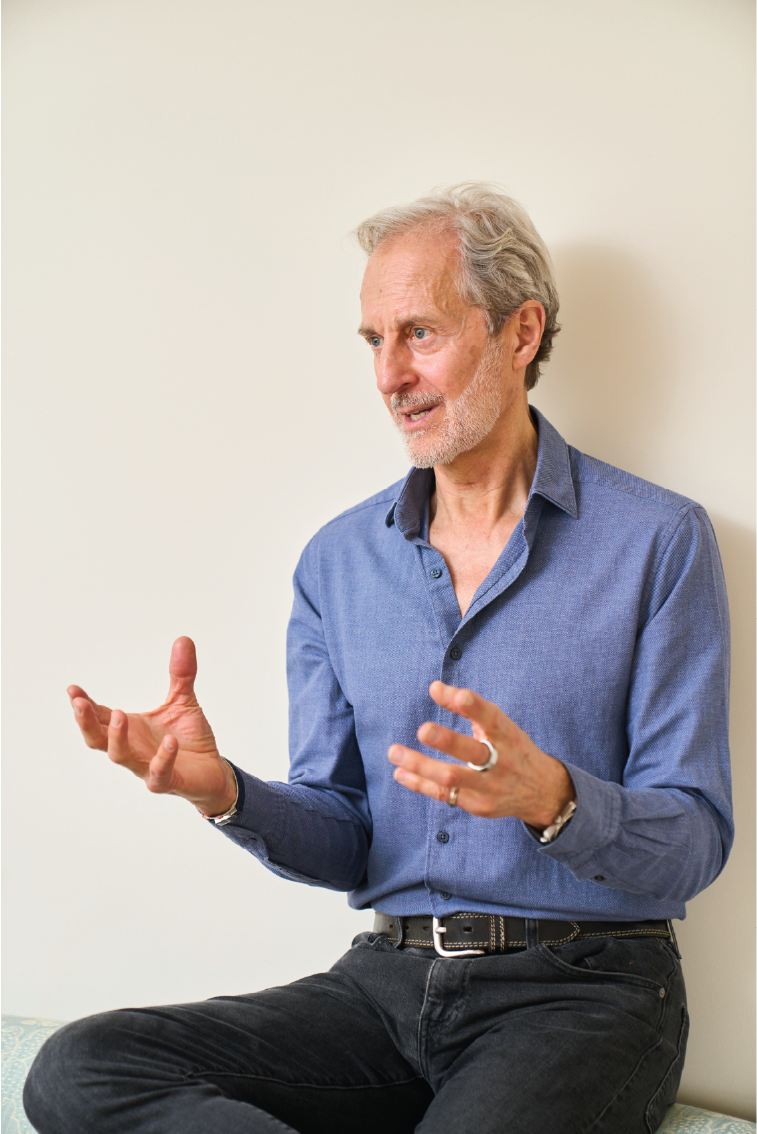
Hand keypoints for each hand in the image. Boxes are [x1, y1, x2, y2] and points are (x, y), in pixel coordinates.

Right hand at [68, 636, 236, 816]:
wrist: (212, 770)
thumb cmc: (190, 738)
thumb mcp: (184, 700)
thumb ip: (181, 674)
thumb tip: (184, 639)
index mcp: (131, 729)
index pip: (100, 716)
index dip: (85, 705)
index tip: (73, 689)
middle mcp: (133, 748)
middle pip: (98, 739)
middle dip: (86, 722)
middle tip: (79, 703)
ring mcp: (146, 767)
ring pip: (121, 756)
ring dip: (117, 737)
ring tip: (120, 714)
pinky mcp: (166, 781)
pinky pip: (159, 772)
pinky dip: (163, 758)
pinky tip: (170, 742)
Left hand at [388, 681, 573, 828]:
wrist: (541, 791)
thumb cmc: (511, 748)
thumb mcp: (498, 725)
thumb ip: (467, 706)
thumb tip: (434, 687)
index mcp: (507, 735)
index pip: (492, 718)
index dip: (475, 707)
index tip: (459, 695)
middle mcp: (501, 761)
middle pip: (473, 752)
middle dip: (447, 741)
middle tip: (423, 730)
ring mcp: (490, 786)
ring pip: (452, 777)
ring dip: (420, 765)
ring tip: (394, 752)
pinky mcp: (478, 805)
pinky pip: (445, 794)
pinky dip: (420, 783)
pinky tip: (401, 772)